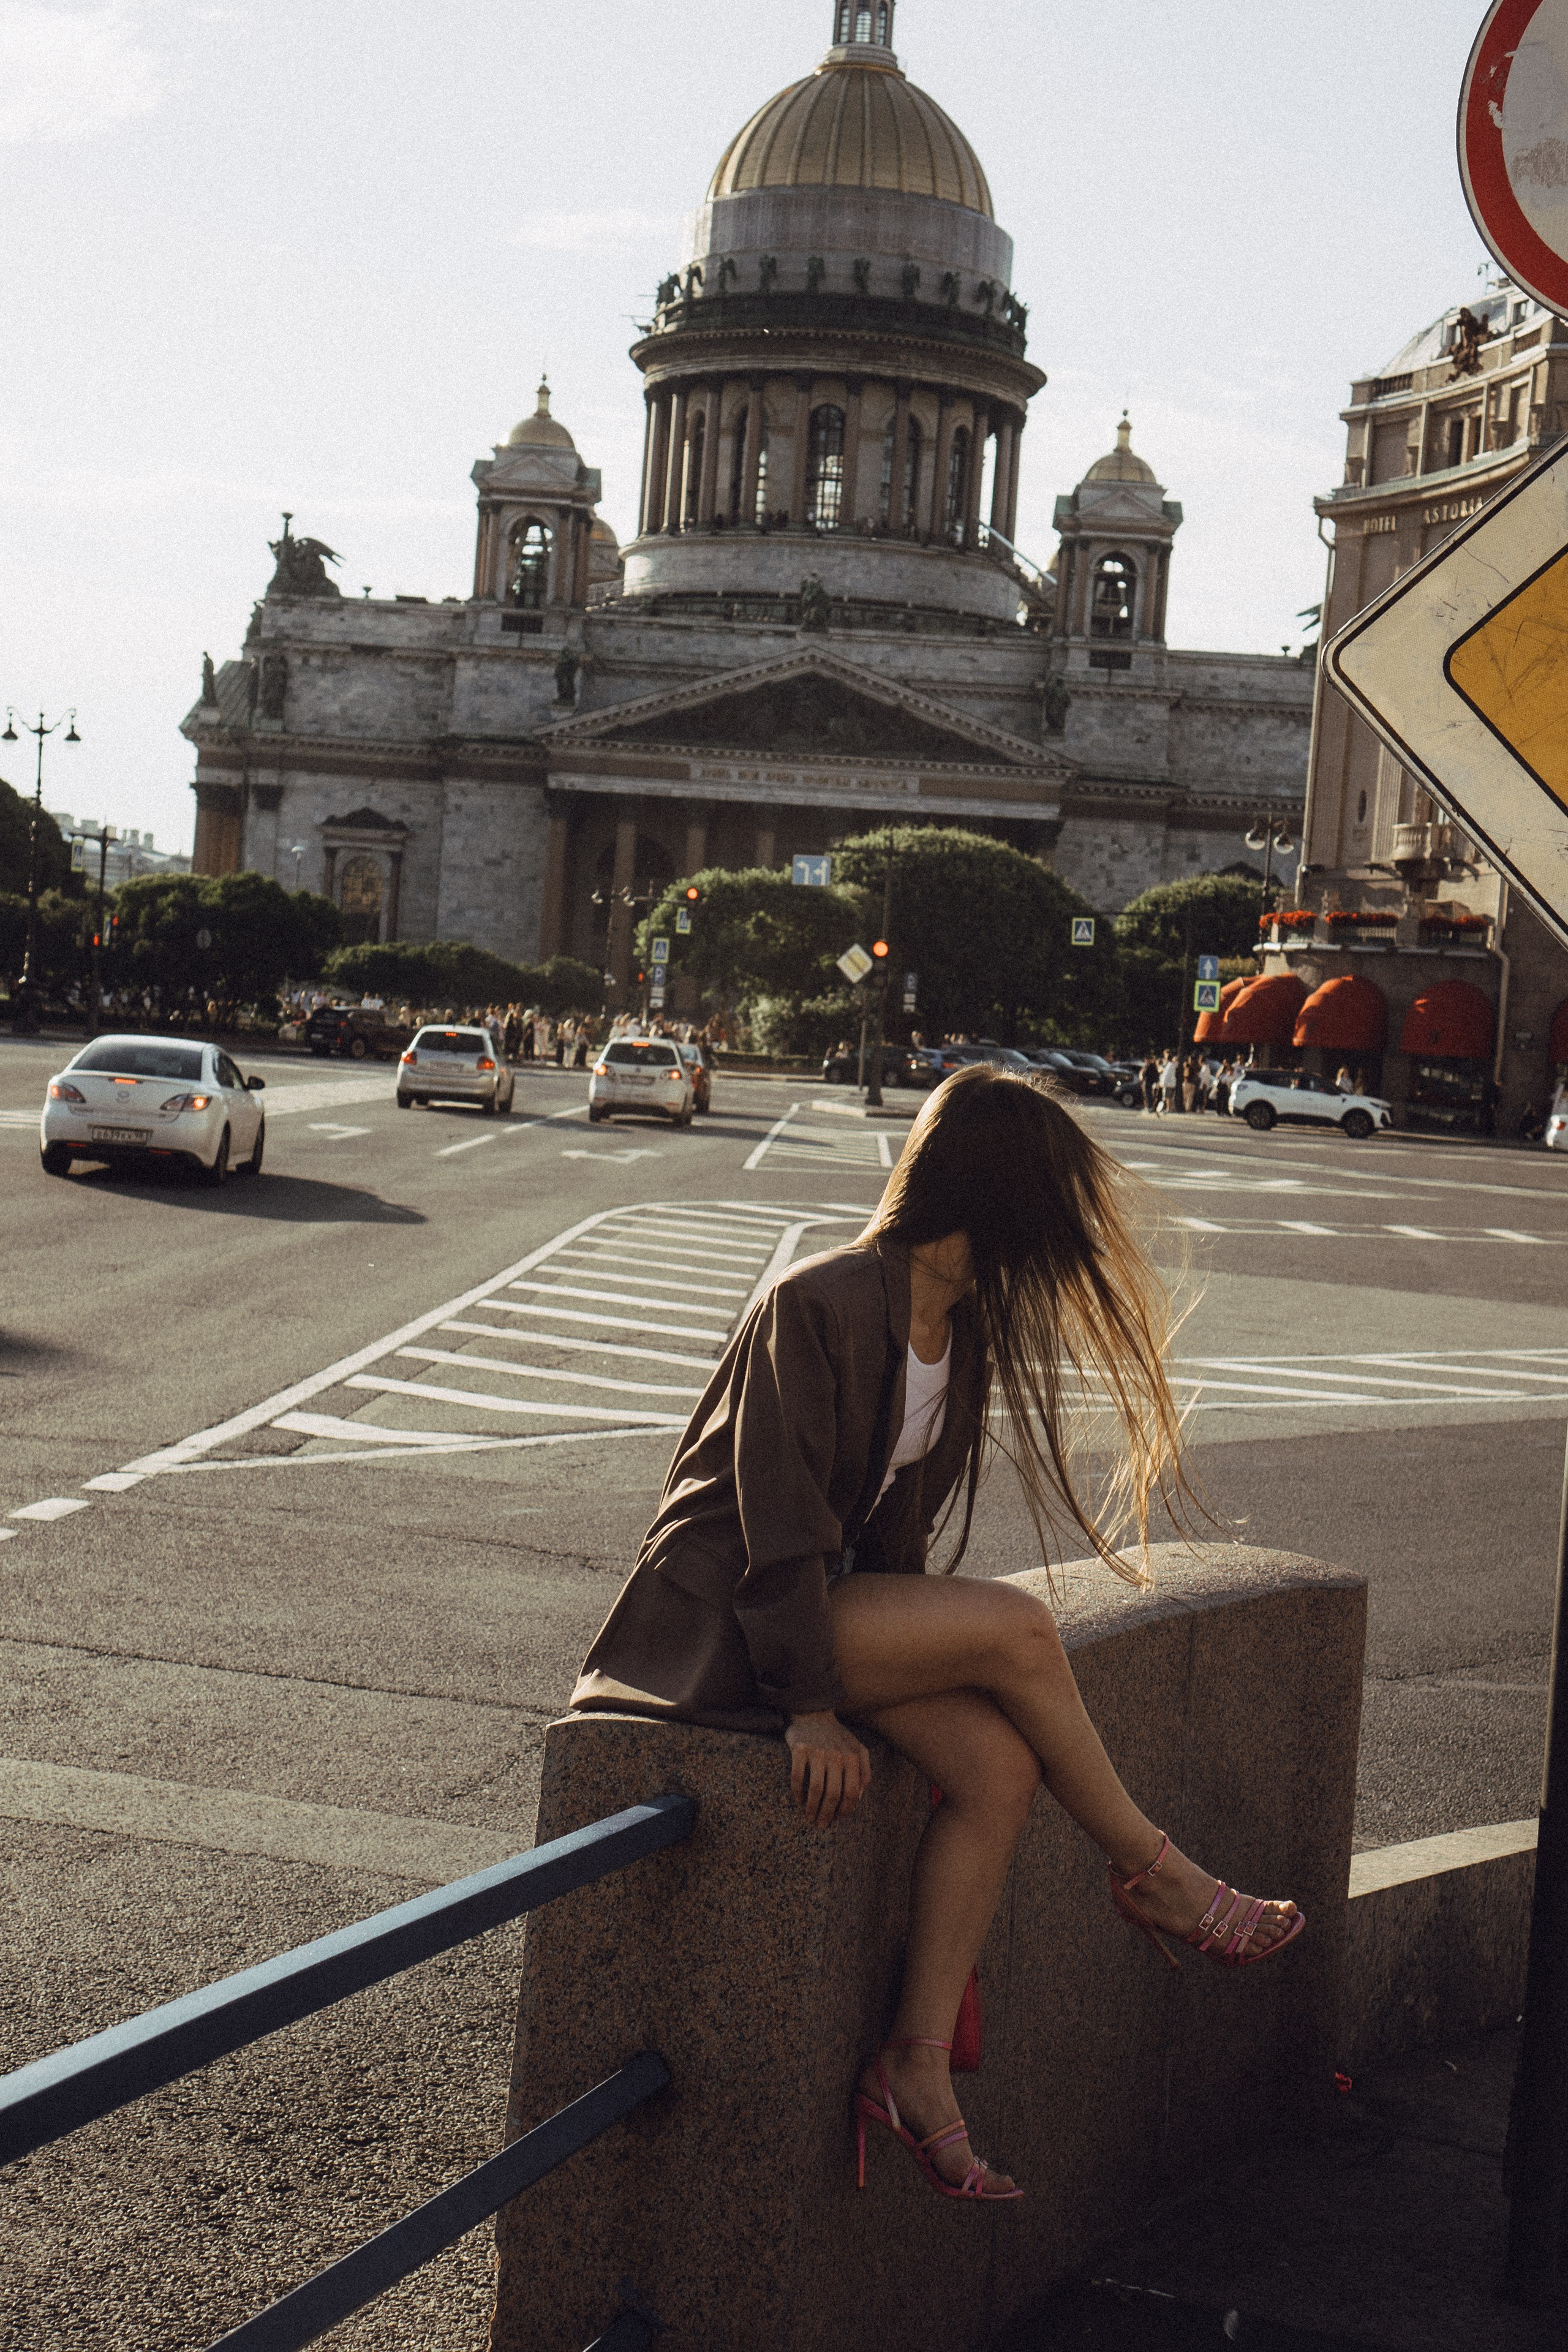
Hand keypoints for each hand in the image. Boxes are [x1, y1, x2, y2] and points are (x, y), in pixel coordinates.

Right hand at [785, 1712, 871, 1828]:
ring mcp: (818, 1752)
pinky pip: (798, 1777)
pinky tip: (798, 1801)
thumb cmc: (836, 1736)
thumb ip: (865, 1770)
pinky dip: (798, 1793)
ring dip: (812, 1808)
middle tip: (821, 1824)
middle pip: (834, 1794)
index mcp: (853, 1757)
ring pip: (816, 1789)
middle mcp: (837, 1755)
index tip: (837, 1818)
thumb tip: (860, 1796)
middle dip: (827, 1813)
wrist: (813, 1713)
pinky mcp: (800, 1749)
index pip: (852, 1792)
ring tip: (809, 1817)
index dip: (845, 1809)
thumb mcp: (857, 1748)